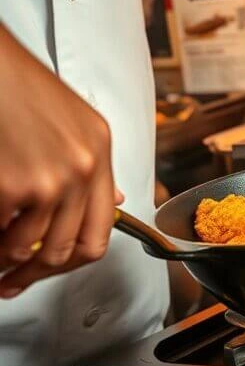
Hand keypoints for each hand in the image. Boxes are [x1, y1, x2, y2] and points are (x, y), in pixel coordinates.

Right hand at [0, 25, 121, 297]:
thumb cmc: (16, 84)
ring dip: (2, 259)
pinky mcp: (12, 185)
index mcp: (100, 151)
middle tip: (10, 282)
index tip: (50, 269)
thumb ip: (90, 165)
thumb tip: (113, 202)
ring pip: (26, 249)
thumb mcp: (73, 121)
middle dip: (35, 273)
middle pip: (68, 251)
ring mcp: (49, 179)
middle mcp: (83, 168)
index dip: (73, 259)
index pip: (103, 230)